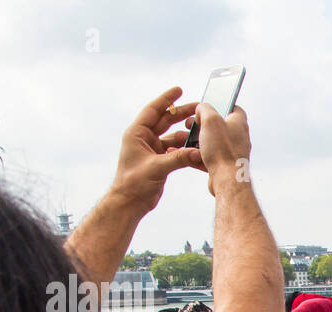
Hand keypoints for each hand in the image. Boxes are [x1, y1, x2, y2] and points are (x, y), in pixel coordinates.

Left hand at [108, 87, 203, 215]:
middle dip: (181, 114)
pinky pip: (176, 151)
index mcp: (137, 134)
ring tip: (201, 133)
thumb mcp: (156, 168)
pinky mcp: (160, 161)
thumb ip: (178, 159)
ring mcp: (152, 150)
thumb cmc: (134, 183)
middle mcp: (144, 139)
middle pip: (165, 120)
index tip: (179, 89)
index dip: (166, 99)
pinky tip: (197, 150)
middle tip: (198, 108)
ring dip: (186, 135)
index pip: (153, 110)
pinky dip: (185, 150)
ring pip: (172, 136)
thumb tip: (198, 152)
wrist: (130, 203)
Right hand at [192, 103, 252, 195]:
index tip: (208, 105)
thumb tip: (201, 109)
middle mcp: (237, 137)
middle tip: (189, 124)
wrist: (226, 180)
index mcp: (239, 123)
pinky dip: (195, 154)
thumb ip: (204, 108)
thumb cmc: (223, 150)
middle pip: (217, 125)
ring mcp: (230, 152)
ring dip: (195, 140)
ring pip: (210, 142)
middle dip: (200, 123)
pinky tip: (184, 153)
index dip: (220, 104)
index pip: (234, 108)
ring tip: (182, 138)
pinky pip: (207, 157)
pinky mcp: (222, 165)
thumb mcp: (211, 120)